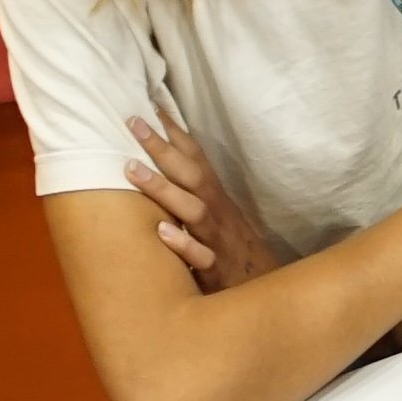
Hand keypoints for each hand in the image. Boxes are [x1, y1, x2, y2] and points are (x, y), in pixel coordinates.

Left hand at [129, 116, 282, 291]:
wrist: (268, 295)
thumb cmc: (234, 255)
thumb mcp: (219, 220)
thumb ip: (194, 197)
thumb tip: (165, 171)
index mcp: (216, 200)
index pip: (195, 159)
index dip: (175, 132)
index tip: (150, 105)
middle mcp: (218, 214)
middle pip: (190, 175)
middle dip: (162, 147)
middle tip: (132, 122)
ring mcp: (218, 241)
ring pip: (193, 210)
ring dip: (163, 189)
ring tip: (132, 170)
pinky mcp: (218, 272)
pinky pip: (200, 258)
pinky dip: (184, 244)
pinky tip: (161, 232)